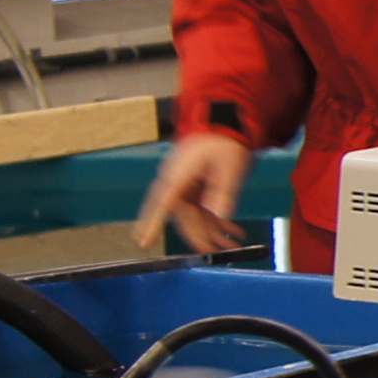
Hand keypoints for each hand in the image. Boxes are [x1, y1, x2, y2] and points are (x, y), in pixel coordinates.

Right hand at [137, 131, 253, 255]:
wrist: (225, 125)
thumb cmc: (225, 142)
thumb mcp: (230, 167)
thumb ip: (224, 192)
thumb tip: (218, 216)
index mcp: (179, 175)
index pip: (163, 203)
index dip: (152, 224)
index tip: (143, 242)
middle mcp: (177, 184)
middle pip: (183, 219)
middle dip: (200, 238)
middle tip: (218, 253)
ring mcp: (185, 189)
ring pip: (195, 220)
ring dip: (214, 234)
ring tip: (235, 246)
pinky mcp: (194, 192)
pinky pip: (203, 213)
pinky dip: (218, 224)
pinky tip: (234, 232)